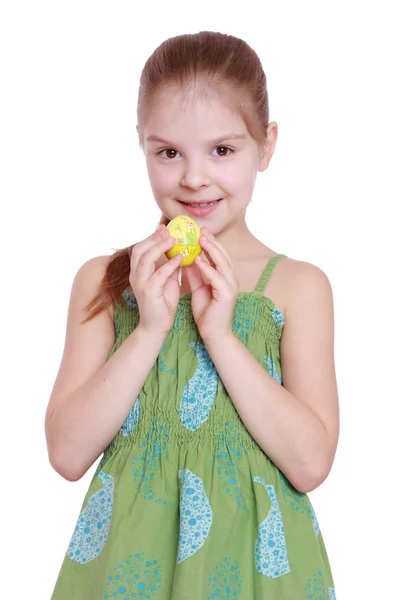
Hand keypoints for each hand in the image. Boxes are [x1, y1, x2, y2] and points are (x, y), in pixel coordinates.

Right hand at [129, 225, 181, 335]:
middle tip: (169, 230)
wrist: (156, 327)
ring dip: (160, 247)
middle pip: (139, 249)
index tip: (164, 228)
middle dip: (154, 238)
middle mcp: (135, 275)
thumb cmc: (162, 304)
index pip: (140, 248)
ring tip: (174, 240)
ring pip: (146, 258)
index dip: (151, 237)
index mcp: (138, 272)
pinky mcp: (148, 292)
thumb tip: (179, 252)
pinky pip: (159, 274)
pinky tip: (180, 258)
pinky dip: (169, 264)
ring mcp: (140, 283)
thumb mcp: (167, 281)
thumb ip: (169, 267)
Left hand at [185, 227, 238, 342]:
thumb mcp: (198, 288)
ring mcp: (231, 286)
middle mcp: (231, 279)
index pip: (219, 254)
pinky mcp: (227, 295)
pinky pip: (217, 278)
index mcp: (225, 277)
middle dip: (212, 241)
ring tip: (200, 239)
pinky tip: (198, 261)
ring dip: (211, 250)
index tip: (200, 231)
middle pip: (223, 255)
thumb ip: (195, 274)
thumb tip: (187, 259)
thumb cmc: (207, 312)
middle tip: (201, 230)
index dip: (211, 242)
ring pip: (222, 263)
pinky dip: (208, 268)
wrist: (213, 333)